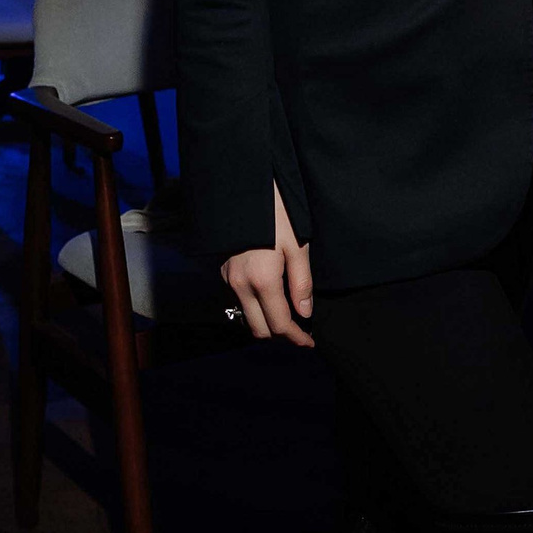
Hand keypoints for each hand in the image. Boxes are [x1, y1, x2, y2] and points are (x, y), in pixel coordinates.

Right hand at [220, 183, 313, 344]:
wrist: (243, 191)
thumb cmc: (277, 214)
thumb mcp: (298, 246)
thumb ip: (301, 283)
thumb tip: (304, 313)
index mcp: (262, 281)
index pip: (279, 324)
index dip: (296, 337)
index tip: (309, 342)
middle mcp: (240, 285)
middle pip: (259, 328)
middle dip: (280, 333)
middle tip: (300, 329)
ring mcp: (228, 279)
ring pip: (247, 315)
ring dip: (266, 320)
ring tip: (288, 312)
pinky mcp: (222, 271)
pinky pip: (239, 299)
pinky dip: (255, 305)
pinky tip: (271, 294)